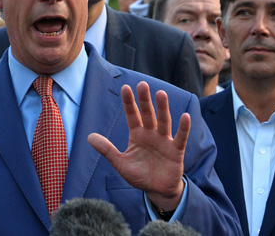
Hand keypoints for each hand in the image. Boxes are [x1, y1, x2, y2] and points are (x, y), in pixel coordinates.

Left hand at [88, 81, 189, 210]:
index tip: (125, 87)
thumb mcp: (120, 163)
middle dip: (144, 100)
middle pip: (148, 114)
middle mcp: (151, 134)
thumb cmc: (139, 175)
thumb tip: (89, 136)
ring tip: (161, 94)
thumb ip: (107, 150)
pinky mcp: (176, 151)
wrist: (157, 190)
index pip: (132, 115)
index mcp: (137, 135)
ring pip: (163, 122)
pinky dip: (183, 128)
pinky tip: (185, 116)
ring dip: (162, 108)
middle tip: (142, 84)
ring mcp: (164, 141)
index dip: (129, 102)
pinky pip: (180, 138)